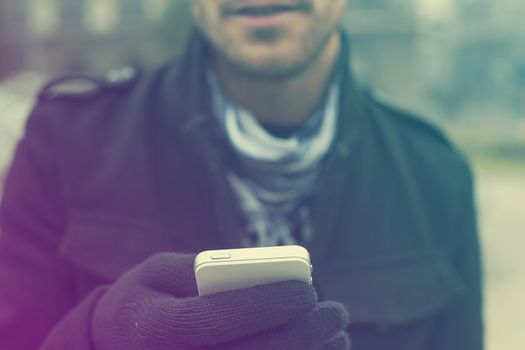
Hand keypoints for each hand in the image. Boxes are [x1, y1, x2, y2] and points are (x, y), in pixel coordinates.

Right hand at [91, 252, 349, 349]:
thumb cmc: (146, 301)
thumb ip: (204, 270)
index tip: (308, 289)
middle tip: (336, 314)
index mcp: (153, 330)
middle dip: (301, 335)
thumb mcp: (159, 272)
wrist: (117, 347)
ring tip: (338, 338)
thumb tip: (265, 275)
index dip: (264, 305)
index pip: (212, 320)